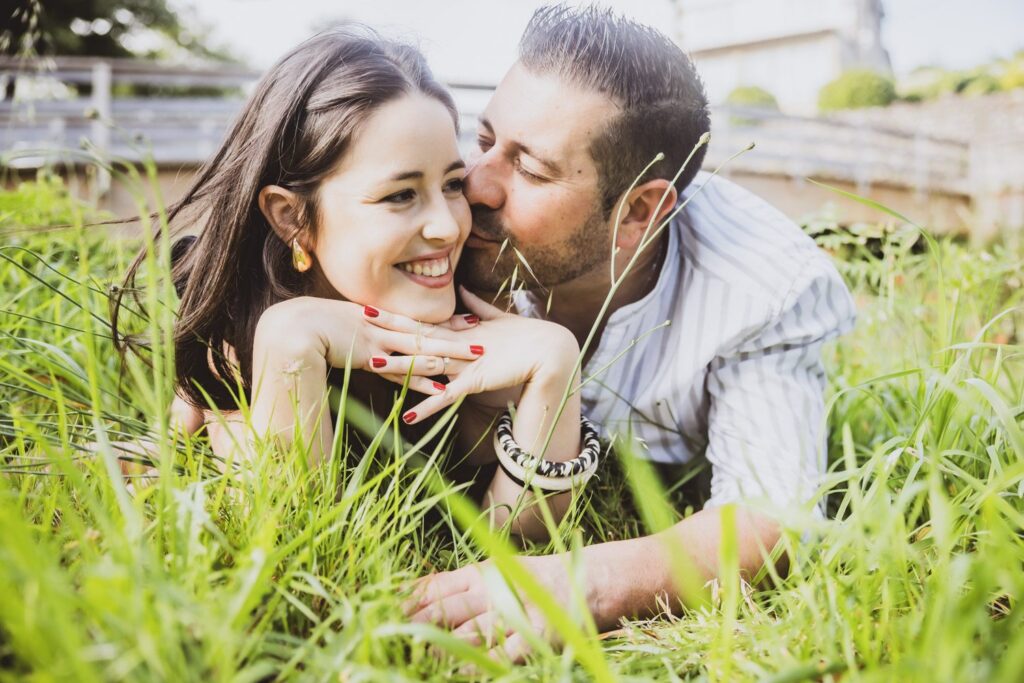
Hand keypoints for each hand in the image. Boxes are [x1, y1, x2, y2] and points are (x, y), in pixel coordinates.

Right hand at [255, 296, 483, 396]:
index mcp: (371, 317)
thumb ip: (348, 331)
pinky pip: (402, 369)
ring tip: (473, 358)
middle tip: (480, 335)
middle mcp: (378, 326)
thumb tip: (357, 339)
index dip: (439, 322)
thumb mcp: (331, 325)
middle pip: (423, 331)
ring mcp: (375, 341)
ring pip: (419, 348)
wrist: (289, 328)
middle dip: (452, 334)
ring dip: (447, 354)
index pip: (412, 320)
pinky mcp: (368, 357)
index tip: (464, 320)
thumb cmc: (302, 328)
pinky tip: (441, 384)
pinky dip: (422, 377)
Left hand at [371, 287, 580, 423]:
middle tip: (358, 318)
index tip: (371, 307)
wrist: (551, 351)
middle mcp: (458, 344)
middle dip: (388, 328)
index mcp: (461, 332)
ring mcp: (465, 362)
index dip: (396, 316)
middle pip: (416, 335)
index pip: (422, 322)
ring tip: (370, 364)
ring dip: (398, 365)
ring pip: (425, 363)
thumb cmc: (528, 337)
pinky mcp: (475, 380)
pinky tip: (407, 415)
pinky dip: (427, 407)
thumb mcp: (498, 321)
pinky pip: (447, 396)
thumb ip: (478, 308)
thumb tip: (464, 291)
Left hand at [404, 554, 579, 662]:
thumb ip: (459, 585)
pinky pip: (504, 655)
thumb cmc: (533, 582)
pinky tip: (463, 674)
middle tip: (390, 641)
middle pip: (446, 610)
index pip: (435, 586)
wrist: (589, 579)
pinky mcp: (536, 635)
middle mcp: (493, 590)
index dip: (408, 602)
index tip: (381, 613)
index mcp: (479, 573)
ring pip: (469, 634)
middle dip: (416, 627)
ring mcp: (516, 612)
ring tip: (418, 662)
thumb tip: (415, 595)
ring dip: (443, 650)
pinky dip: (483, 666)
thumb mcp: (494, 574)